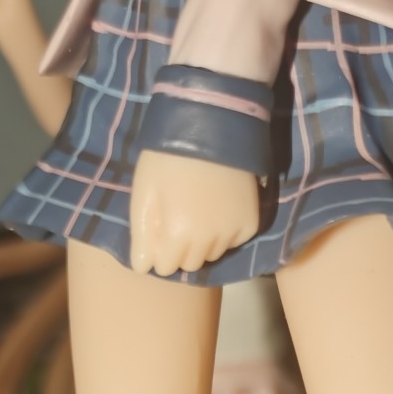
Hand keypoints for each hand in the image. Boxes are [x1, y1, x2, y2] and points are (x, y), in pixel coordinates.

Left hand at [129, 150, 260, 276]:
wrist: (212, 125)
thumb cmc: (168, 157)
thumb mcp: (144, 192)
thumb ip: (142, 234)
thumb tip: (142, 267)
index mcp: (178, 236)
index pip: (165, 268)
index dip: (159, 251)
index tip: (159, 230)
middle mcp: (208, 242)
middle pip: (191, 264)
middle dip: (181, 249)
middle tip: (178, 218)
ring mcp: (232, 233)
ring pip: (213, 254)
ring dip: (203, 242)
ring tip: (198, 210)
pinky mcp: (250, 224)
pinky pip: (233, 241)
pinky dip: (225, 231)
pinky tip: (219, 206)